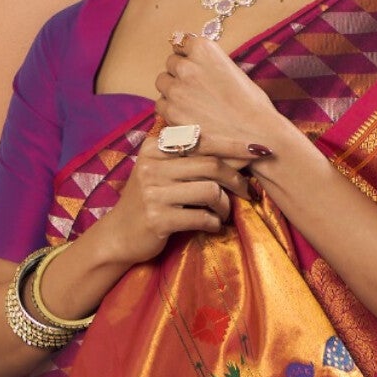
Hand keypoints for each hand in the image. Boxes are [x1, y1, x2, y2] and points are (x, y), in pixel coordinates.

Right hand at [99, 125, 254, 265]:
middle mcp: (152, 166)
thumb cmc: (148, 201)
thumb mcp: (159, 172)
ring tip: (222, 213)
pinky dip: (214, 223)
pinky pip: (202, 217)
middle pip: (210, 164)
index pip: (201, 140)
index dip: (233, 145)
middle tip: (247, 191)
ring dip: (224, 205)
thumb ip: (187, 158)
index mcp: (153, 148)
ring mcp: (153, 193)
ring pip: (210, 191)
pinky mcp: (158, 219)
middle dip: (236, 178)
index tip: (259, 149)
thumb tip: (236, 152)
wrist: (117, 236)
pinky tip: (213, 225)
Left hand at [154, 32, 281, 150]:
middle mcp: (186, 66)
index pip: (181, 42)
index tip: (193, 64)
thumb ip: (207, 63)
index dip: (188, 55)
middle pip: (170, 63)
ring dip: (173, 90)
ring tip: (192, 103)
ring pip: (162, 83)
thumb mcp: (231, 69)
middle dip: (180, 73)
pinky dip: (170, 110)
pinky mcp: (172, 114)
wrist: (258, 134)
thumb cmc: (252, 104)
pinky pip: (161, 105)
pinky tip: (188, 116)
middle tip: (197, 88)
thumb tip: (191, 64)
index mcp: (204, 49)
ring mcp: (176, 90)